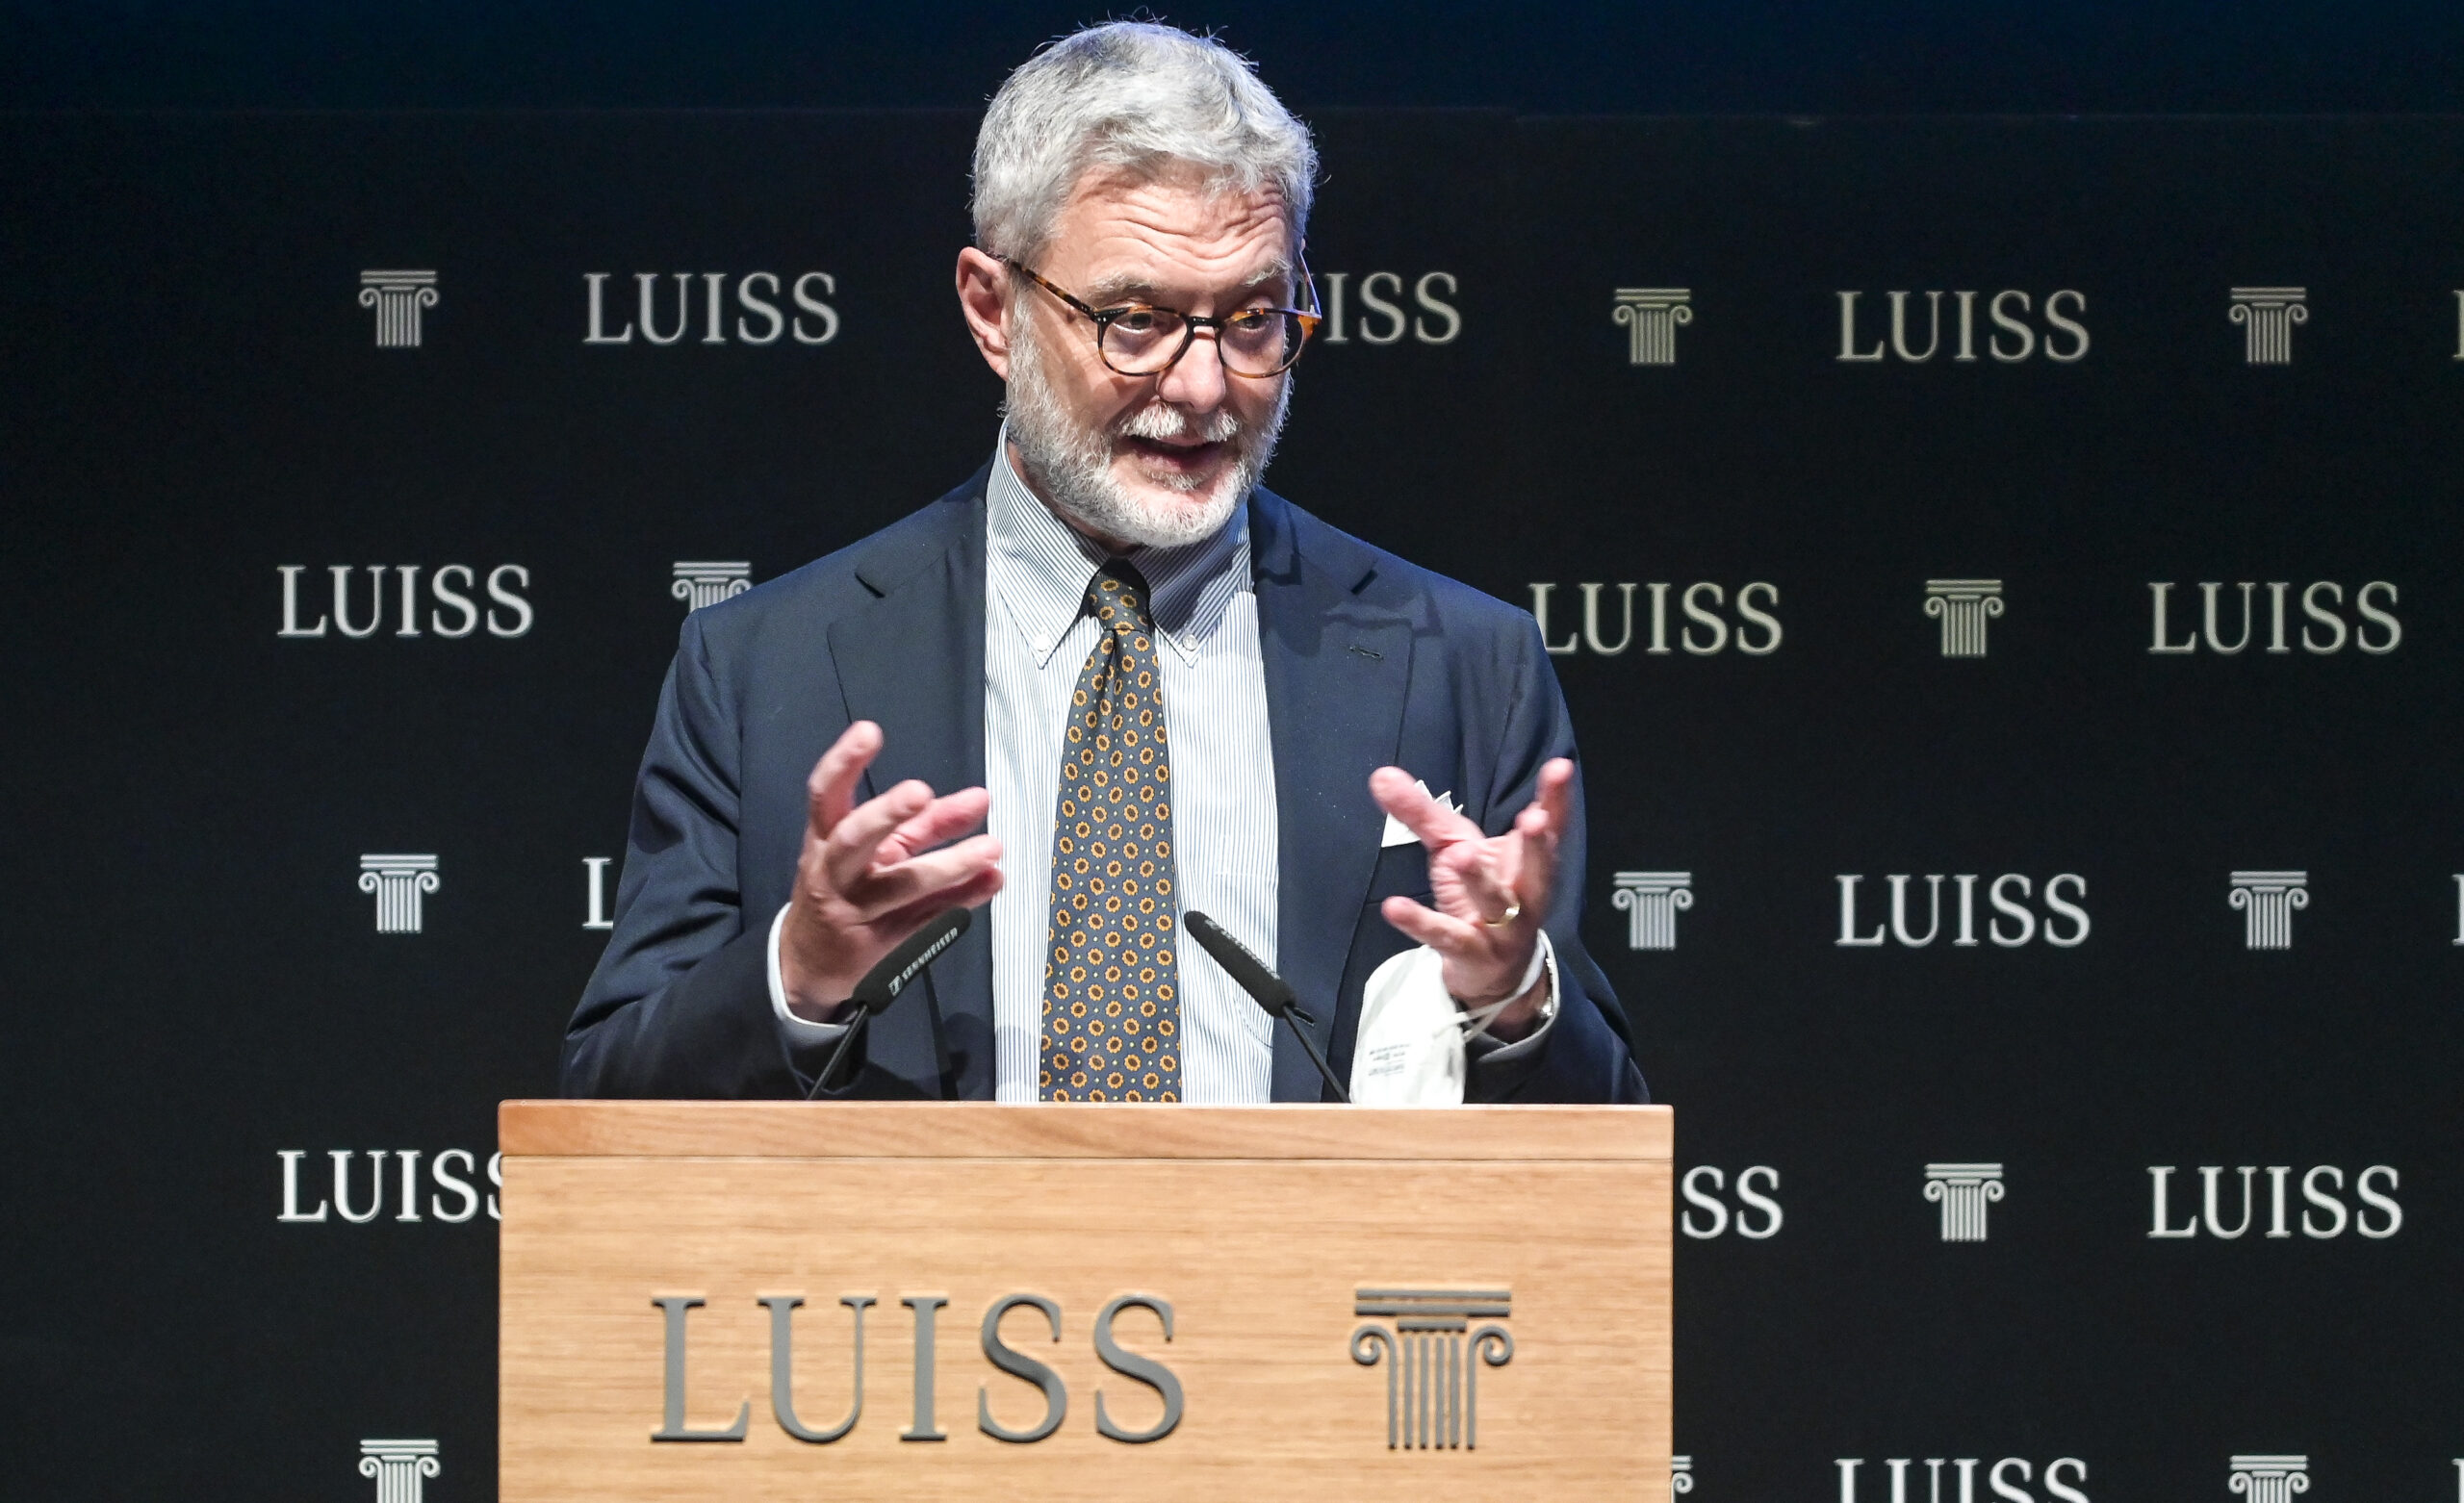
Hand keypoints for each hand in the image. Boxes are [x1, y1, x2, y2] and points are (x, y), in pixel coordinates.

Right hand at [778, 720, 1003, 1020]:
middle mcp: (833, 872)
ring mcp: (855, 909)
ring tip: (991, 847)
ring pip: (901, 885)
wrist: (808, 964)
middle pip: (854, 839)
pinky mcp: (879, 942)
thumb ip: (924, 824)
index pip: (825, 794)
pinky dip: (962, 899)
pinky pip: (925, 918)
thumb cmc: (844, 889)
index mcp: (824, 838)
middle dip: (886, 813)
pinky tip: (992, 881)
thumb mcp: (874, 851)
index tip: (869, 732)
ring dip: (949, 865)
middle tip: (921, 790)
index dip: (843, 762)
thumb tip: (976, 802)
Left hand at [1368, 759, 1573, 1040]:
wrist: (1492, 971)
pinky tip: (1394, 907)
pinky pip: (1445, 936)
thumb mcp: (1452, 845)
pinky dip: (1420, 922)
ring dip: (1478, 879)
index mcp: (1528, 861)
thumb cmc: (1478, 893)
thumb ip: (1421, 811)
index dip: (1557, 797)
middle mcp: (1525, 894)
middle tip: (1534, 817)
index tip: (1560, 767)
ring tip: (1459, 855)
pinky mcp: (1470, 952)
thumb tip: (1380, 775)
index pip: (1549, 825)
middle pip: (1539, 868)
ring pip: (1495, 904)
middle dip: (1538, 844)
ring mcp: (1502, 928)